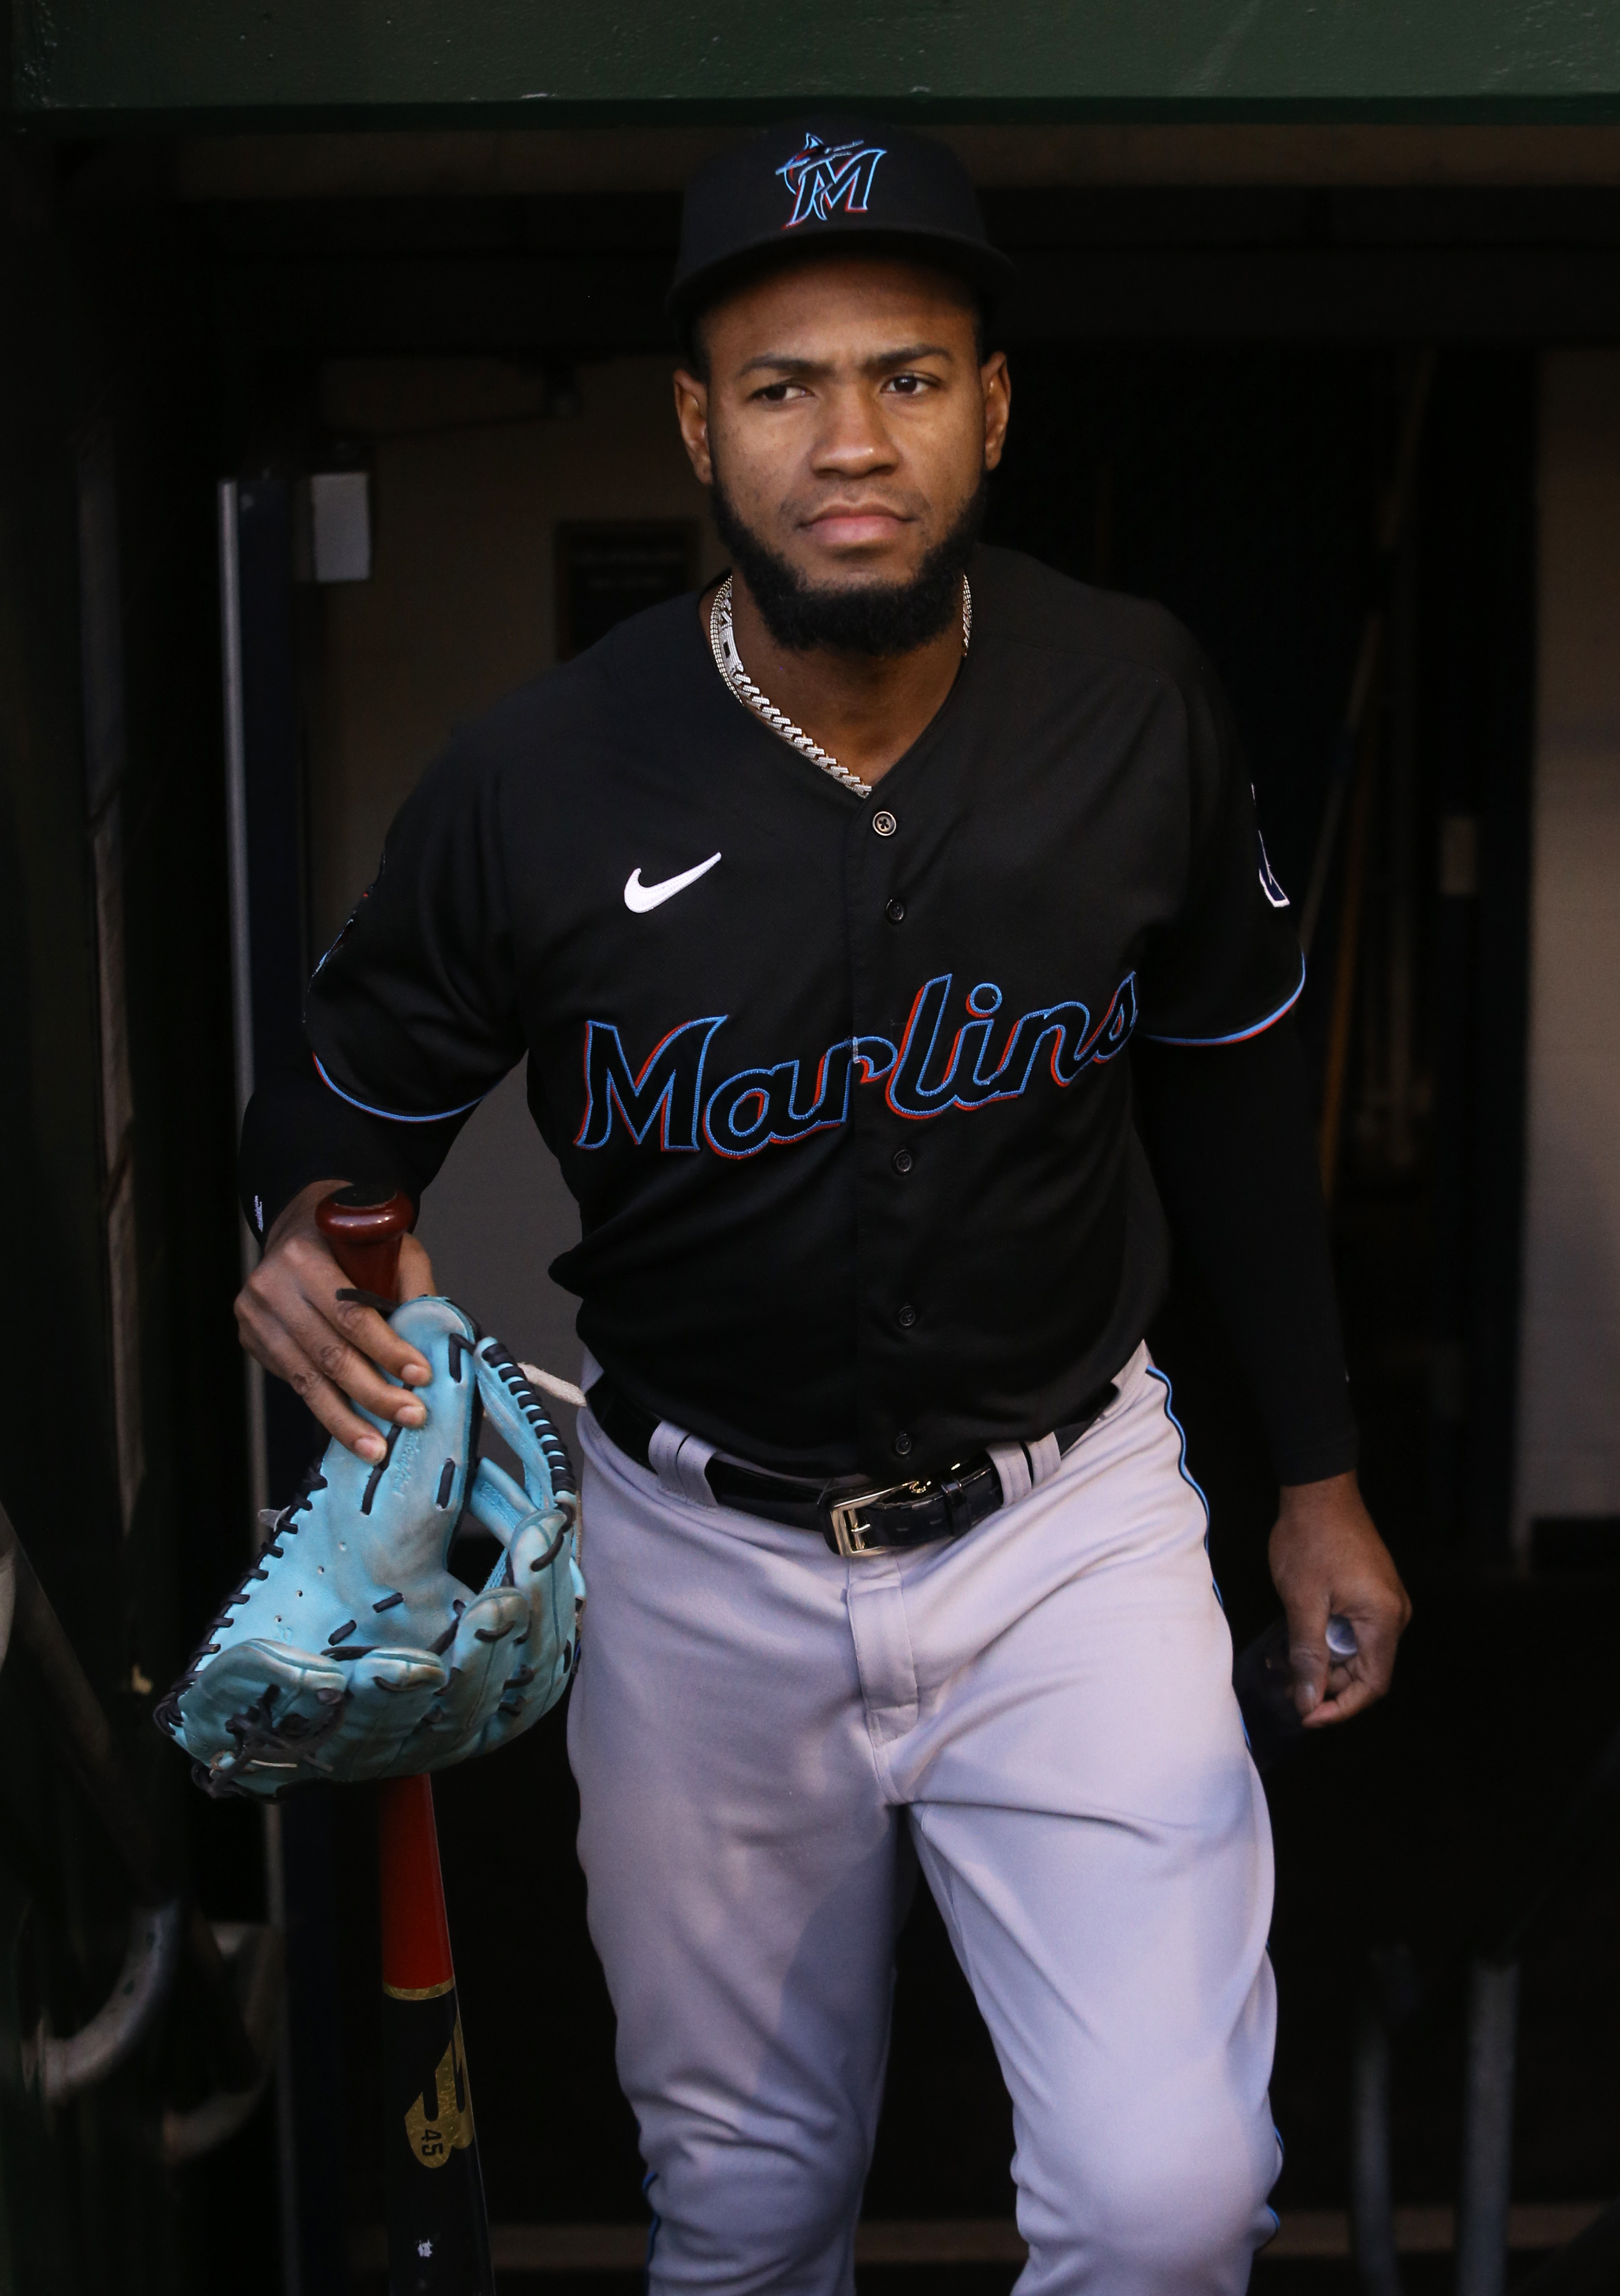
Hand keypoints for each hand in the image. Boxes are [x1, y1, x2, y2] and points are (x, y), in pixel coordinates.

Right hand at [234, 1179, 438, 1461]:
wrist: (299, 1229)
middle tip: (411, 1417)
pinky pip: (295, 1383)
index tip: (420, 1376)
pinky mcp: (253, 1340)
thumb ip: (415, 1290)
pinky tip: (351, 1431)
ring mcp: (256, 1317)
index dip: (387, 1349)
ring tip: (376, 1448)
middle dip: (373, 1393)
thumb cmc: (351, 1241)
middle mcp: (272, 1287)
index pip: (350, 1314)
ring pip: (307, 1380)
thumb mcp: (392, 1248)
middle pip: (328, 1354)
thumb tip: (445, 1344)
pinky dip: (326, 1410)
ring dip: (345, 1419)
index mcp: (305, 1257)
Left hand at [1268, 1472, 1410, 1726]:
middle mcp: (1393, 1614)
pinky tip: (1300, 1645)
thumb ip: (1308, 1656)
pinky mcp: (1371, 1591)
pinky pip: (1354, 1630)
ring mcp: (1384, 1601)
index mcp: (1384, 1619)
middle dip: (1329, 1687)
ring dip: (1326, 1665)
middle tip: (1291, 1693)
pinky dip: (1329, 1642)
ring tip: (1289, 1670)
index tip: (1308, 1717)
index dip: (1341, 1707)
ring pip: (1358, 1652)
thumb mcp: (1302, 1603)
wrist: (1318, 1490)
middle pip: (1366, 1671)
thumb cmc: (1310, 1539)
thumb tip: (1308, 1701)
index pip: (1373, 1685)